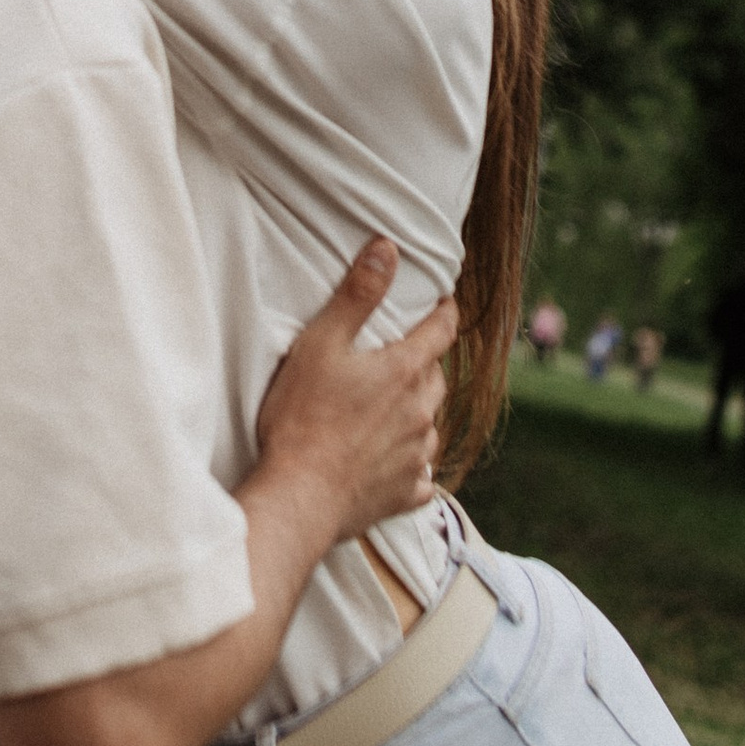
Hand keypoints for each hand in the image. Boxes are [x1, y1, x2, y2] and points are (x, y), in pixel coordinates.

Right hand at [251, 242, 459, 545]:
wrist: (300, 496)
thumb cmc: (302, 417)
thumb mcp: (321, 344)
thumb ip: (357, 296)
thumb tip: (387, 249)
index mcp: (404, 371)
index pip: (440, 330)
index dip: (444, 312)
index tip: (443, 302)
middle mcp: (421, 412)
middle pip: (436, 378)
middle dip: (425, 364)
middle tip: (403, 357)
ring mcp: (417, 456)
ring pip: (430, 425)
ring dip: (417, 413)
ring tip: (393, 411)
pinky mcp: (405, 493)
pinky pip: (421, 476)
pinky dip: (412, 466)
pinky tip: (395, 464)